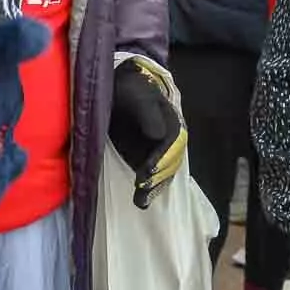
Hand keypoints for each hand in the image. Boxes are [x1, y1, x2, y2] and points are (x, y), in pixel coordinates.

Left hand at [109, 57, 186, 207]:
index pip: (172, 143)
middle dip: (158, 175)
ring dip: (154, 187)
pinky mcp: (145, 158)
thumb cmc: (129, 88)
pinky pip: (151, 175)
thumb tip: (157, 135)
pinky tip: (140, 202)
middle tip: (143, 185)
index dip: (162, 158)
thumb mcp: (138, 94)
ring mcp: (157, 151)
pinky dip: (148, 189)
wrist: (117, 88)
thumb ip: (148, 113)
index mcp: (172, 122)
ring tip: (141, 199)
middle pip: (170, 161)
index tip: (150, 170)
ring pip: (162, 172)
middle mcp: (169, 140)